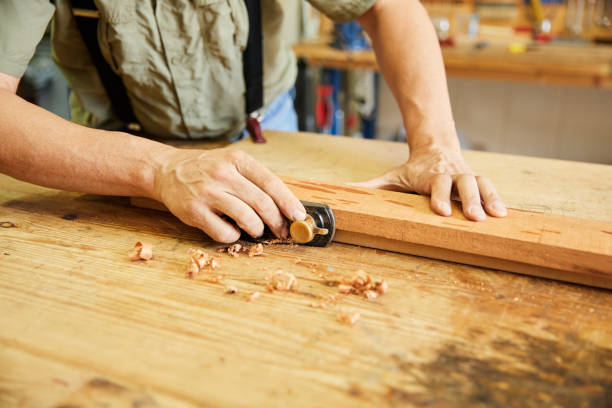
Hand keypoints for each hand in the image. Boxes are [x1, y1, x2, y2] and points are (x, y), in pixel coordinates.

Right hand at [152, 148, 305, 241]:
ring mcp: (207, 193)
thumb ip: (255, 180)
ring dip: (257, 230)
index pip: (271, 182)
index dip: (288, 202)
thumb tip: (285, 207)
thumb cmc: (206, 169)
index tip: (299, 217)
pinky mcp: (194, 211)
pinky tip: (232, 230)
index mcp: (237, 160)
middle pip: (262, 203)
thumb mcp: (231, 164)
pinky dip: (234, 236)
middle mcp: (223, 174)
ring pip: (246, 219)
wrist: (166, 170)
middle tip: (283, 231)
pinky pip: (224, 233)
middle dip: (277, 222)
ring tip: (256, 230)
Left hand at [350, 146, 506, 220]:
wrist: (436, 149)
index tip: (440, 210)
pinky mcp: (477, 181)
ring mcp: (466, 176)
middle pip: (463, 183)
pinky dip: (497, 199)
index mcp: (430, 175)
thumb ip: (371, 186)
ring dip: (488, 199)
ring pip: (481, 184)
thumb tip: (343, 191)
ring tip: (496, 216)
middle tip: (473, 217)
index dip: (440, 195)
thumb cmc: (413, 170)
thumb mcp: (392, 176)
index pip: (437, 184)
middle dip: (469, 199)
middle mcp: (451, 174)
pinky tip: (503, 214)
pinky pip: (490, 188)